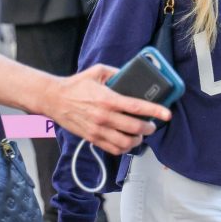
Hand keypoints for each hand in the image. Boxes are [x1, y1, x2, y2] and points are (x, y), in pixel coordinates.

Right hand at [48, 64, 171, 154]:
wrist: (54, 99)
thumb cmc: (75, 85)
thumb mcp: (97, 71)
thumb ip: (116, 73)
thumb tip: (131, 76)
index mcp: (108, 99)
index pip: (137, 107)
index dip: (155, 111)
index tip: (166, 114)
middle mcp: (104, 116)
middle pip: (135, 128)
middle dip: (149, 128)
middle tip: (152, 125)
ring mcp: (98, 130)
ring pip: (126, 142)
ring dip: (138, 140)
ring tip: (140, 135)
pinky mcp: (93, 138)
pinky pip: (114, 149)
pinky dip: (125, 148)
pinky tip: (127, 142)